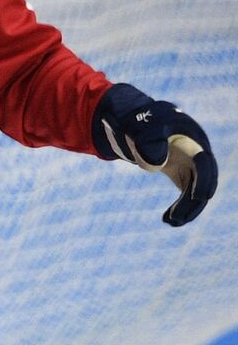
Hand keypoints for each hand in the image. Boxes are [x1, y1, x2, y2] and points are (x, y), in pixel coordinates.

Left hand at [92, 83, 217, 225]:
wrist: (138, 123)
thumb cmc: (141, 122)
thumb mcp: (141, 128)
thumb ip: (147, 141)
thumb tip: (157, 165)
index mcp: (191, 139)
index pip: (204, 162)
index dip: (205, 179)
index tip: (200, 197)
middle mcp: (197, 153)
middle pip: (203, 181)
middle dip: (194, 201)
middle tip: (177, 218)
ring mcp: (192, 165)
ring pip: (196, 191)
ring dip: (186, 209)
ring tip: (170, 222)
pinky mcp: (184, 174)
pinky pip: (187, 194)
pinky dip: (180, 206)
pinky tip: (167, 219)